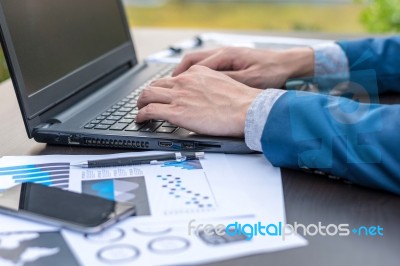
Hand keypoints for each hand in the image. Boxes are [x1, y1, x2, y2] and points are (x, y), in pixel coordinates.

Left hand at [136, 65, 261, 136]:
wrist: (246, 110)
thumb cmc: (241, 101)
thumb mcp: (222, 83)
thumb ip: (207, 85)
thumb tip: (203, 94)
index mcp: (196, 73)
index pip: (173, 77)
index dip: (165, 87)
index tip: (163, 94)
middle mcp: (184, 81)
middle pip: (156, 84)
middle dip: (148, 94)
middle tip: (146, 102)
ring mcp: (179, 96)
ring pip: (147, 94)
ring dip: (140, 103)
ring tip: (139, 111)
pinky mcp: (176, 112)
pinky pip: (149, 111)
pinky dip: (140, 115)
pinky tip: (140, 120)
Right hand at [173, 46, 313, 88]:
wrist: (288, 65)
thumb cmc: (272, 71)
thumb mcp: (249, 79)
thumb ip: (226, 81)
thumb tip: (206, 85)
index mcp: (226, 55)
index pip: (195, 64)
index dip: (182, 76)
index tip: (173, 87)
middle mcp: (224, 52)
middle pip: (193, 59)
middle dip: (179, 72)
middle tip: (170, 85)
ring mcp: (227, 56)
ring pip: (200, 62)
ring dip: (188, 73)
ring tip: (180, 86)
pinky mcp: (232, 62)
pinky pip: (209, 66)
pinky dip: (199, 74)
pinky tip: (198, 85)